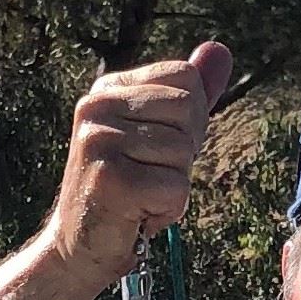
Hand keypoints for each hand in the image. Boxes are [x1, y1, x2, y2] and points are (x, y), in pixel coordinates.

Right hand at [44, 42, 232, 297]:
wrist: (79, 249)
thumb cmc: (126, 192)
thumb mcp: (158, 135)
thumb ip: (190, 94)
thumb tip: (222, 50)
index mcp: (108, 88)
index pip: (185, 78)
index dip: (190, 121)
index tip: (158, 151)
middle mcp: (97, 106)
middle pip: (189, 111)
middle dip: (183, 154)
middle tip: (148, 178)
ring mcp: (99, 141)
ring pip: (183, 153)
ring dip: (174, 187)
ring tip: (140, 198)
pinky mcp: (109, 180)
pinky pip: (175, 188)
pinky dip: (167, 211)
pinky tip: (137, 216)